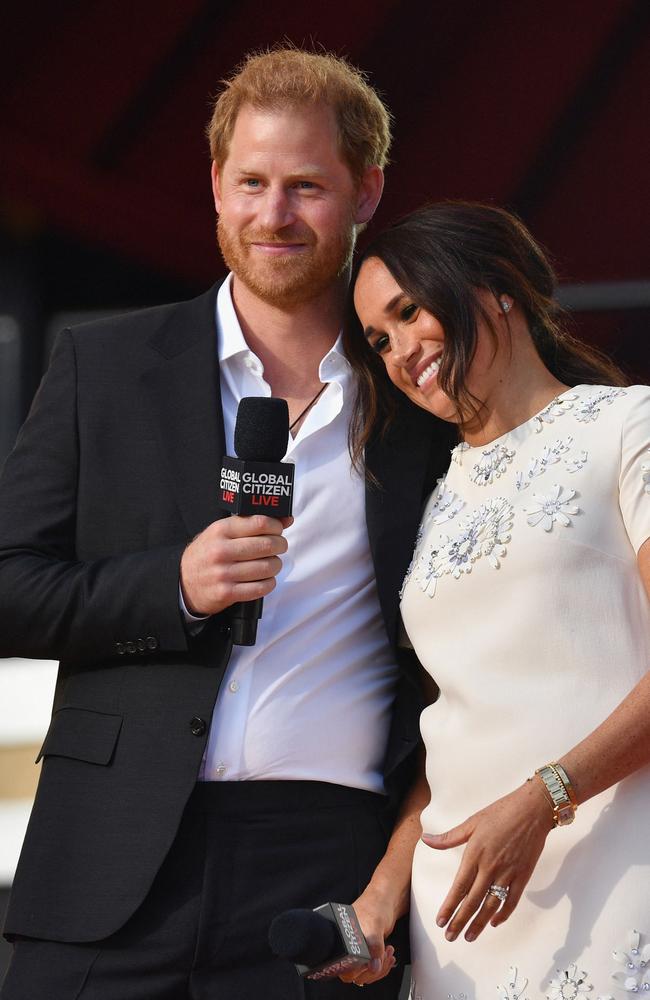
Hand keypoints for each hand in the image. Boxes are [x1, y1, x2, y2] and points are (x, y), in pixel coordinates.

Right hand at [179, 515, 291, 615]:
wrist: (184, 582)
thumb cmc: (207, 553)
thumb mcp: (221, 532)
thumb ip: (250, 524)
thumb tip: (286, 519)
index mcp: (221, 530)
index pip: (260, 523)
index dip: (276, 526)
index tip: (278, 529)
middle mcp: (221, 550)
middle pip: (267, 545)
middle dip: (280, 545)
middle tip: (279, 546)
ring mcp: (224, 573)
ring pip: (267, 567)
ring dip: (276, 565)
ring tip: (271, 563)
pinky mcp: (227, 593)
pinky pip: (261, 588)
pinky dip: (269, 583)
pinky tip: (265, 579)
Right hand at [337, 887, 398, 986]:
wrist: (386, 899)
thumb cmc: (375, 905)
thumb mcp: (375, 926)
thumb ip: (374, 947)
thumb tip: (373, 966)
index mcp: (342, 940)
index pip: (344, 968)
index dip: (359, 970)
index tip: (371, 963)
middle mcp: (347, 947)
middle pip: (354, 975)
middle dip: (372, 970)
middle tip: (382, 957)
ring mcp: (357, 950)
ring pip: (364, 974)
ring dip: (379, 969)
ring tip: (387, 954)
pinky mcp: (367, 951)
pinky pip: (372, 968)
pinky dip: (382, 966)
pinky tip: (387, 956)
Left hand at [422, 779, 553, 942]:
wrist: (532, 809)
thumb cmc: (501, 812)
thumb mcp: (472, 822)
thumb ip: (449, 837)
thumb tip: (426, 840)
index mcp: (475, 853)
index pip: (459, 886)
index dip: (449, 906)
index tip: (440, 921)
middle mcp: (490, 866)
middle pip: (473, 900)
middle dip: (460, 921)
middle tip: (450, 937)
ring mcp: (508, 872)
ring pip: (492, 905)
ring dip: (480, 923)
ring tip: (469, 937)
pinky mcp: (523, 875)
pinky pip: (512, 900)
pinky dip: (504, 914)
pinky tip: (495, 922)